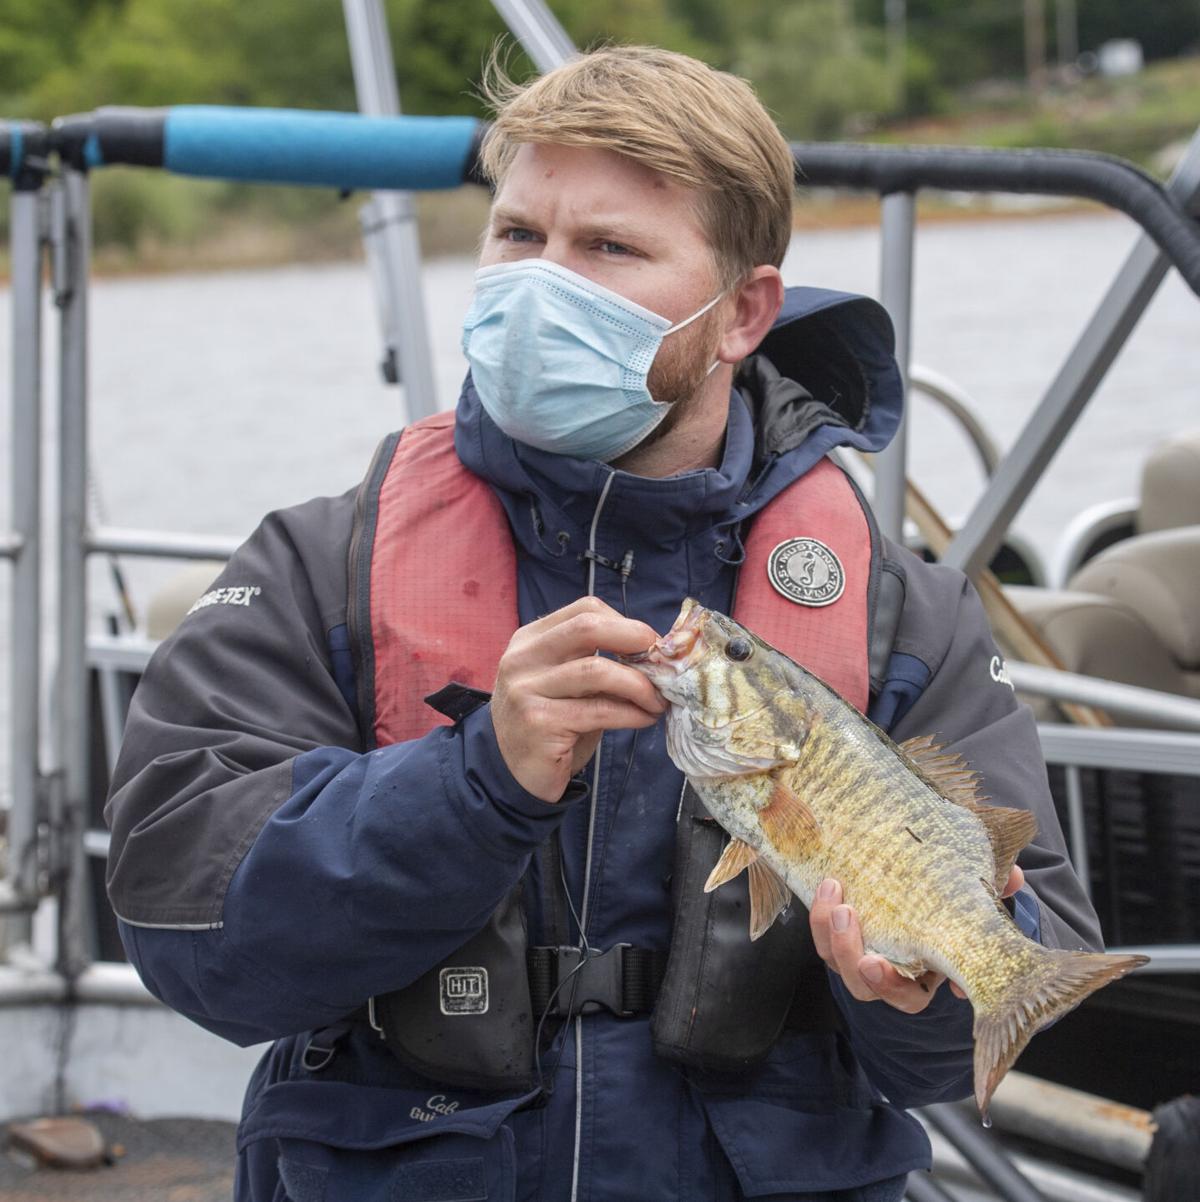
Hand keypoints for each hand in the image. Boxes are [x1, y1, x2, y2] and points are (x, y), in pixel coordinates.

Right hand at [490, 597, 665, 802]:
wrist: (513, 772)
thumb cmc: (552, 722)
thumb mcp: (569, 684)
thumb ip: (597, 662)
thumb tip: (655, 655)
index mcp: (531, 639)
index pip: (585, 610)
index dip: (626, 623)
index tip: (651, 647)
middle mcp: (523, 658)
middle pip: (587, 627)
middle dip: (635, 640)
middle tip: (663, 665)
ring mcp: (527, 689)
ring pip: (597, 670)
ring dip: (639, 686)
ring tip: (658, 701)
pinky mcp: (538, 722)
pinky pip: (599, 710)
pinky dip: (631, 713)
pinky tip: (644, 719)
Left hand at [809, 867, 1025, 1011]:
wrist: (919, 886)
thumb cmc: (950, 903)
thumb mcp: (973, 897)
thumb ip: (993, 889)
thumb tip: (1012, 878)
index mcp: (921, 976)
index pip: (906, 997)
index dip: (891, 986)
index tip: (876, 963)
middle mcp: (886, 971)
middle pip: (861, 983)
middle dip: (848, 953)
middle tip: (847, 916)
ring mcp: (858, 951)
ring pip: (834, 958)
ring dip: (827, 929)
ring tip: (834, 892)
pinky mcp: (837, 930)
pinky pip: (821, 932)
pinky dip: (819, 912)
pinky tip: (828, 882)